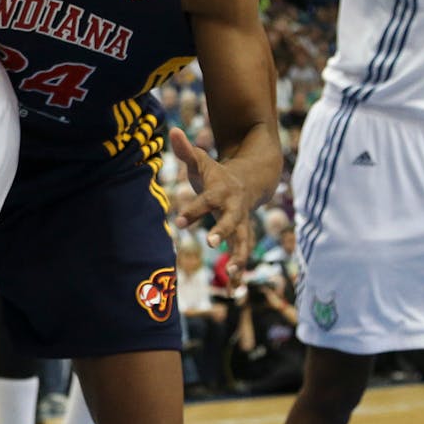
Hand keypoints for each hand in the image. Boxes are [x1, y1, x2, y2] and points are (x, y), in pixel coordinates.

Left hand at [169, 128, 254, 277]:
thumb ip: (186, 150)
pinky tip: (232, 292)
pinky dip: (238, 274)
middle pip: (231, 222)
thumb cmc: (217, 174)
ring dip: (238, 258)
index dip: (193, 211)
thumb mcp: (201, 161)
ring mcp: (243, 225)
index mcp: (221, 193)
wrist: (251, 181)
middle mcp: (234, 210)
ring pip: (243, 243)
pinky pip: (242, 257)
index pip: (205, 202)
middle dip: (223, 232)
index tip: (179, 220)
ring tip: (231, 274)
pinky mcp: (243, 237)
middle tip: (212, 242)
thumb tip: (172, 130)